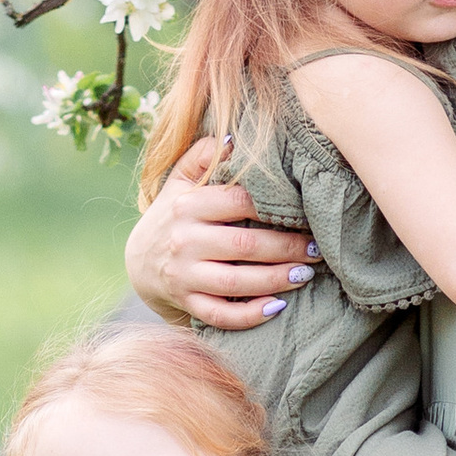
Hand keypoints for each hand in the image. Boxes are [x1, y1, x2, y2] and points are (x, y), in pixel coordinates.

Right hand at [127, 140, 312, 331]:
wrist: (139, 263)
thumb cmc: (172, 215)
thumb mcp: (180, 181)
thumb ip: (203, 155)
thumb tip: (236, 139)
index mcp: (187, 205)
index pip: (239, 201)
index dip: (275, 207)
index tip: (306, 212)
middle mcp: (183, 241)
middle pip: (244, 245)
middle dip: (286, 248)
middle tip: (316, 249)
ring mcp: (183, 275)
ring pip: (235, 283)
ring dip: (275, 280)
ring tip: (305, 275)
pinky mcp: (186, 303)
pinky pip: (220, 315)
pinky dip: (250, 316)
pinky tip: (277, 308)